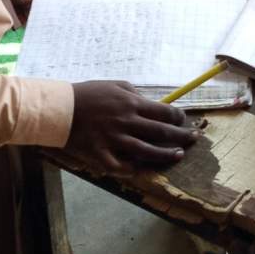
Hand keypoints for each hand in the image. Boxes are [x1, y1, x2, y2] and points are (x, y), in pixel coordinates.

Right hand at [64, 81, 197, 174]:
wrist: (60, 109)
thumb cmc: (87, 93)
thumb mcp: (114, 85)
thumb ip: (134, 94)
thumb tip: (151, 103)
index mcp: (131, 104)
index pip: (164, 112)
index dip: (178, 117)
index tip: (183, 120)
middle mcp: (127, 122)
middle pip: (162, 133)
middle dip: (182, 136)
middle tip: (194, 139)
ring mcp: (115, 140)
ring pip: (147, 152)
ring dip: (166, 155)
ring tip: (179, 156)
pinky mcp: (101, 155)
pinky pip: (121, 167)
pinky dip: (133, 169)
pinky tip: (142, 168)